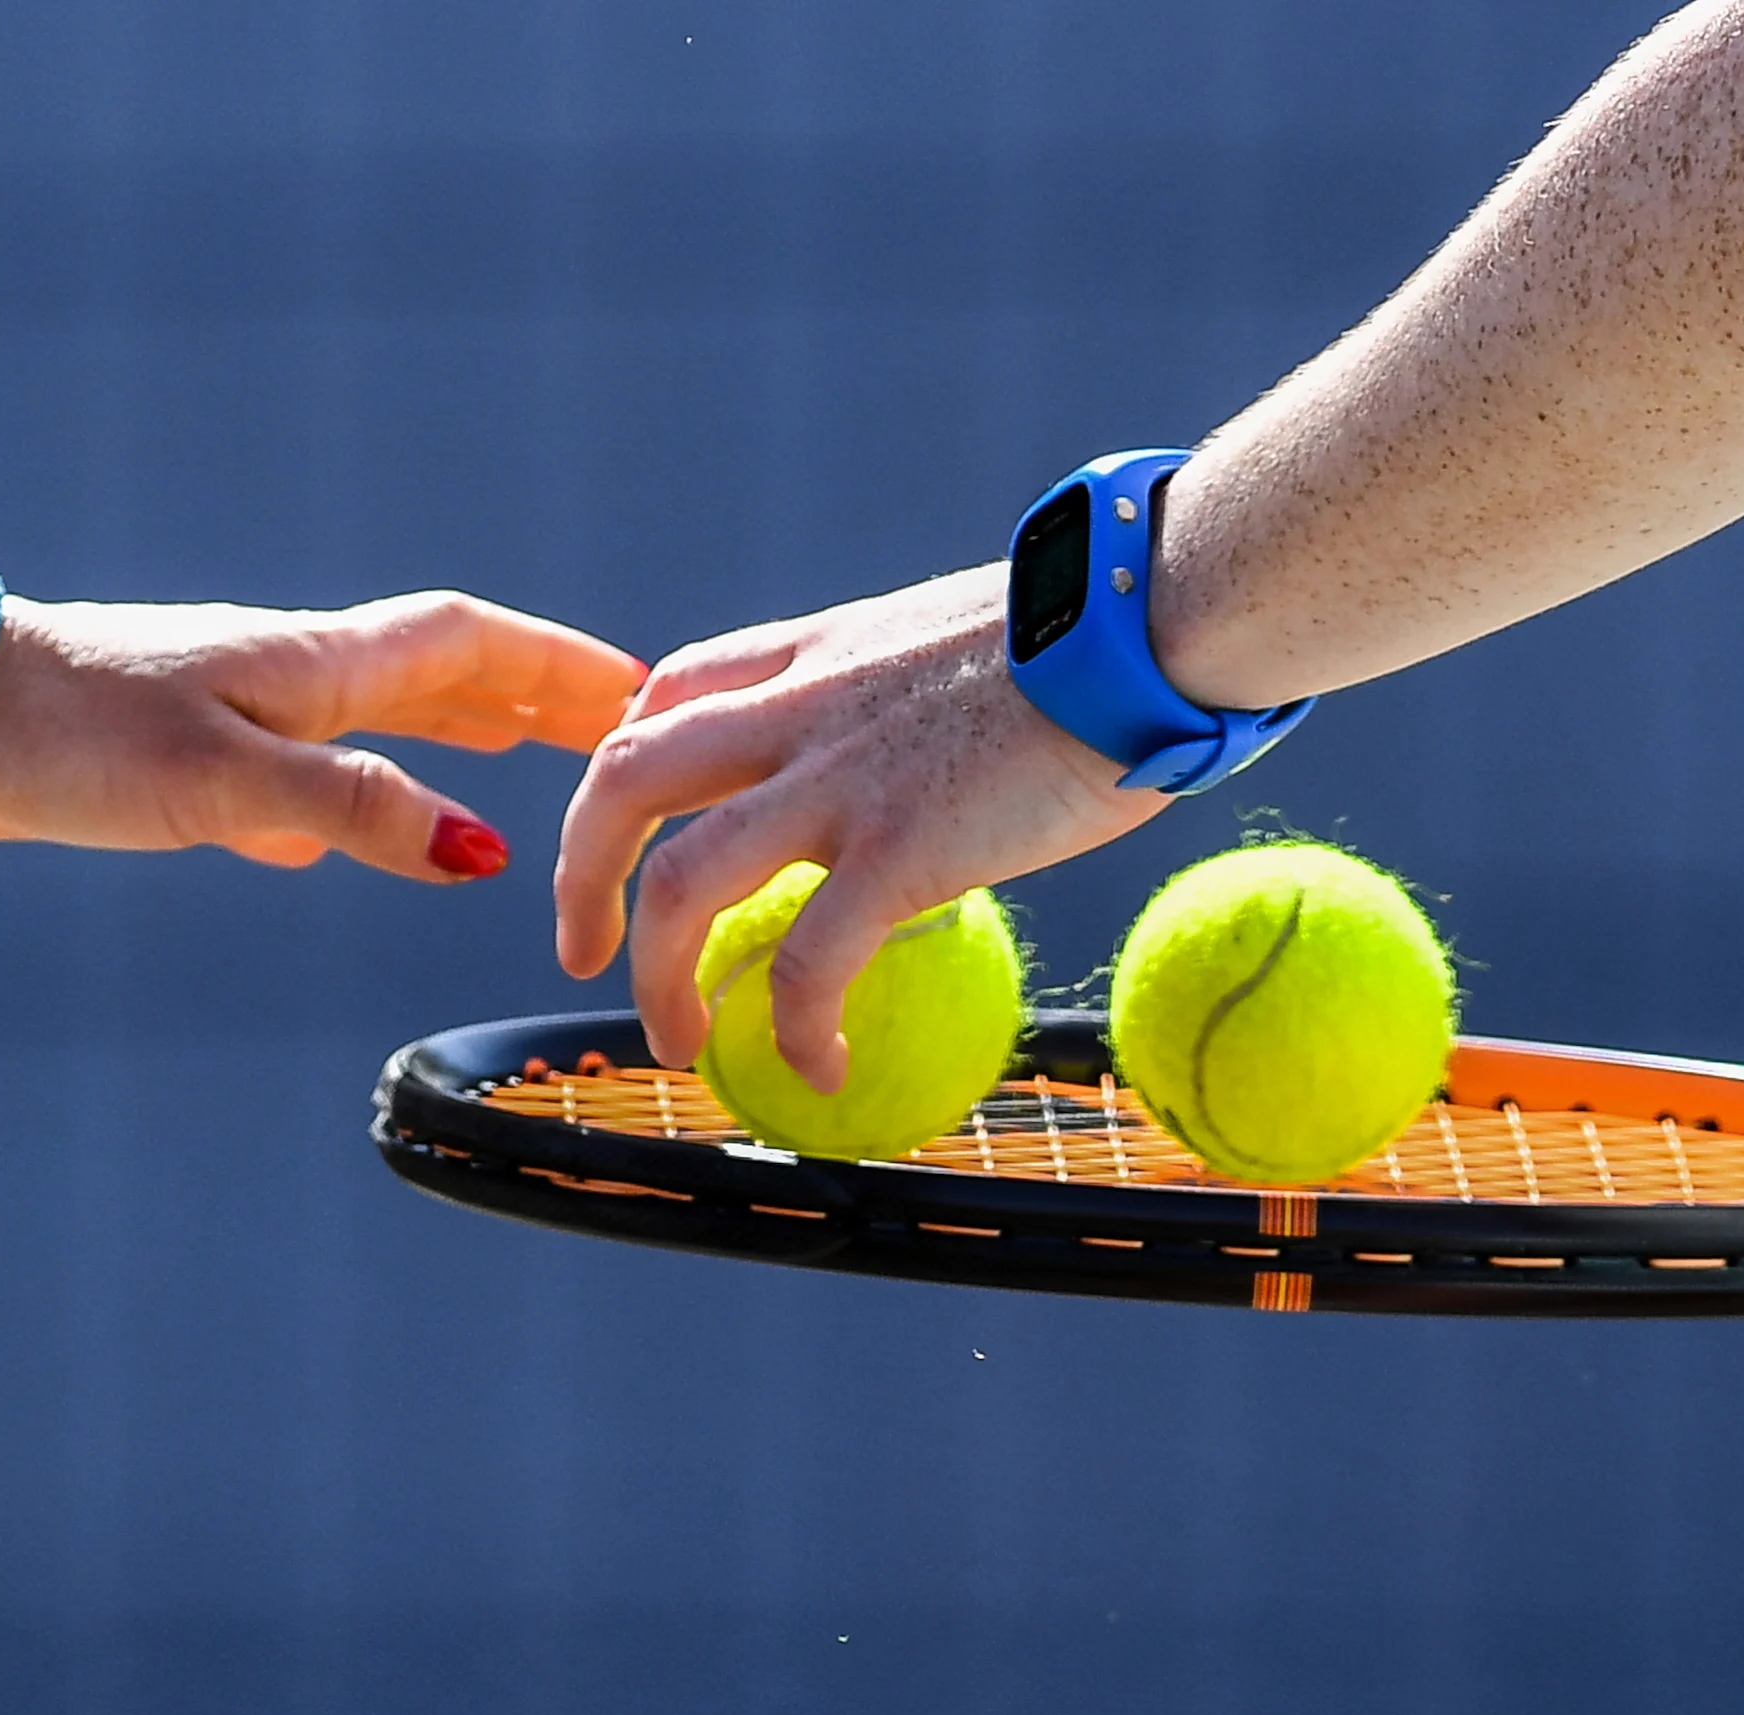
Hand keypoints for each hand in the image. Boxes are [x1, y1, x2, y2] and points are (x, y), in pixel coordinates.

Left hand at [0, 589, 643, 880]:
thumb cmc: (65, 736)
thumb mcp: (220, 783)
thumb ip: (353, 811)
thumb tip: (480, 852)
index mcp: (311, 668)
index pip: (469, 647)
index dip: (559, 666)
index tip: (643, 691)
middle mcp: (283, 676)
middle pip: (439, 673)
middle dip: (534, 694)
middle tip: (619, 726)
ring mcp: (231, 710)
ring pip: (375, 716)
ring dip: (458, 732)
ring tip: (525, 761)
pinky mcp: (176, 755)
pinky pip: (300, 769)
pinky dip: (355, 792)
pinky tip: (348, 833)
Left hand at [553, 564, 1161, 1090]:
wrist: (1161, 613)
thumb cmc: (1109, 625)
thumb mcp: (967, 639)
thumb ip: (913, 694)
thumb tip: (947, 741)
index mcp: (821, 654)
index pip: (672, 688)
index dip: (628, 761)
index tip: (634, 825)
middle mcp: (804, 711)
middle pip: (622, 778)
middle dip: (582, 872)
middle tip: (586, 950)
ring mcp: (841, 781)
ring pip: (677, 878)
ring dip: (655, 976)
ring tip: (678, 1042)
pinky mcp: (899, 849)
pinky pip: (807, 962)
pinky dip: (794, 1030)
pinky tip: (817, 1071)